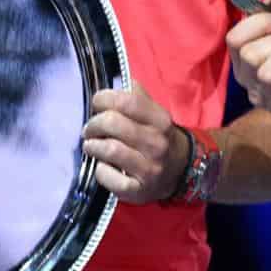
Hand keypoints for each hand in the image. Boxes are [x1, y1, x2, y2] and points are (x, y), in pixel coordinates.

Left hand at [82, 87, 188, 203]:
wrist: (181, 171)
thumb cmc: (159, 137)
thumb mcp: (155, 115)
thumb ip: (138, 97)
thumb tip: (120, 81)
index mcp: (160, 120)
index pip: (127, 101)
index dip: (104, 98)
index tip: (97, 103)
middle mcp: (157, 143)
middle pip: (113, 123)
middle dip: (93, 124)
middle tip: (89, 129)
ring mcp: (149, 168)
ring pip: (109, 150)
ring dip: (92, 146)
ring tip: (90, 145)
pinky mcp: (139, 190)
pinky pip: (110, 178)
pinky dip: (100, 171)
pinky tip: (102, 166)